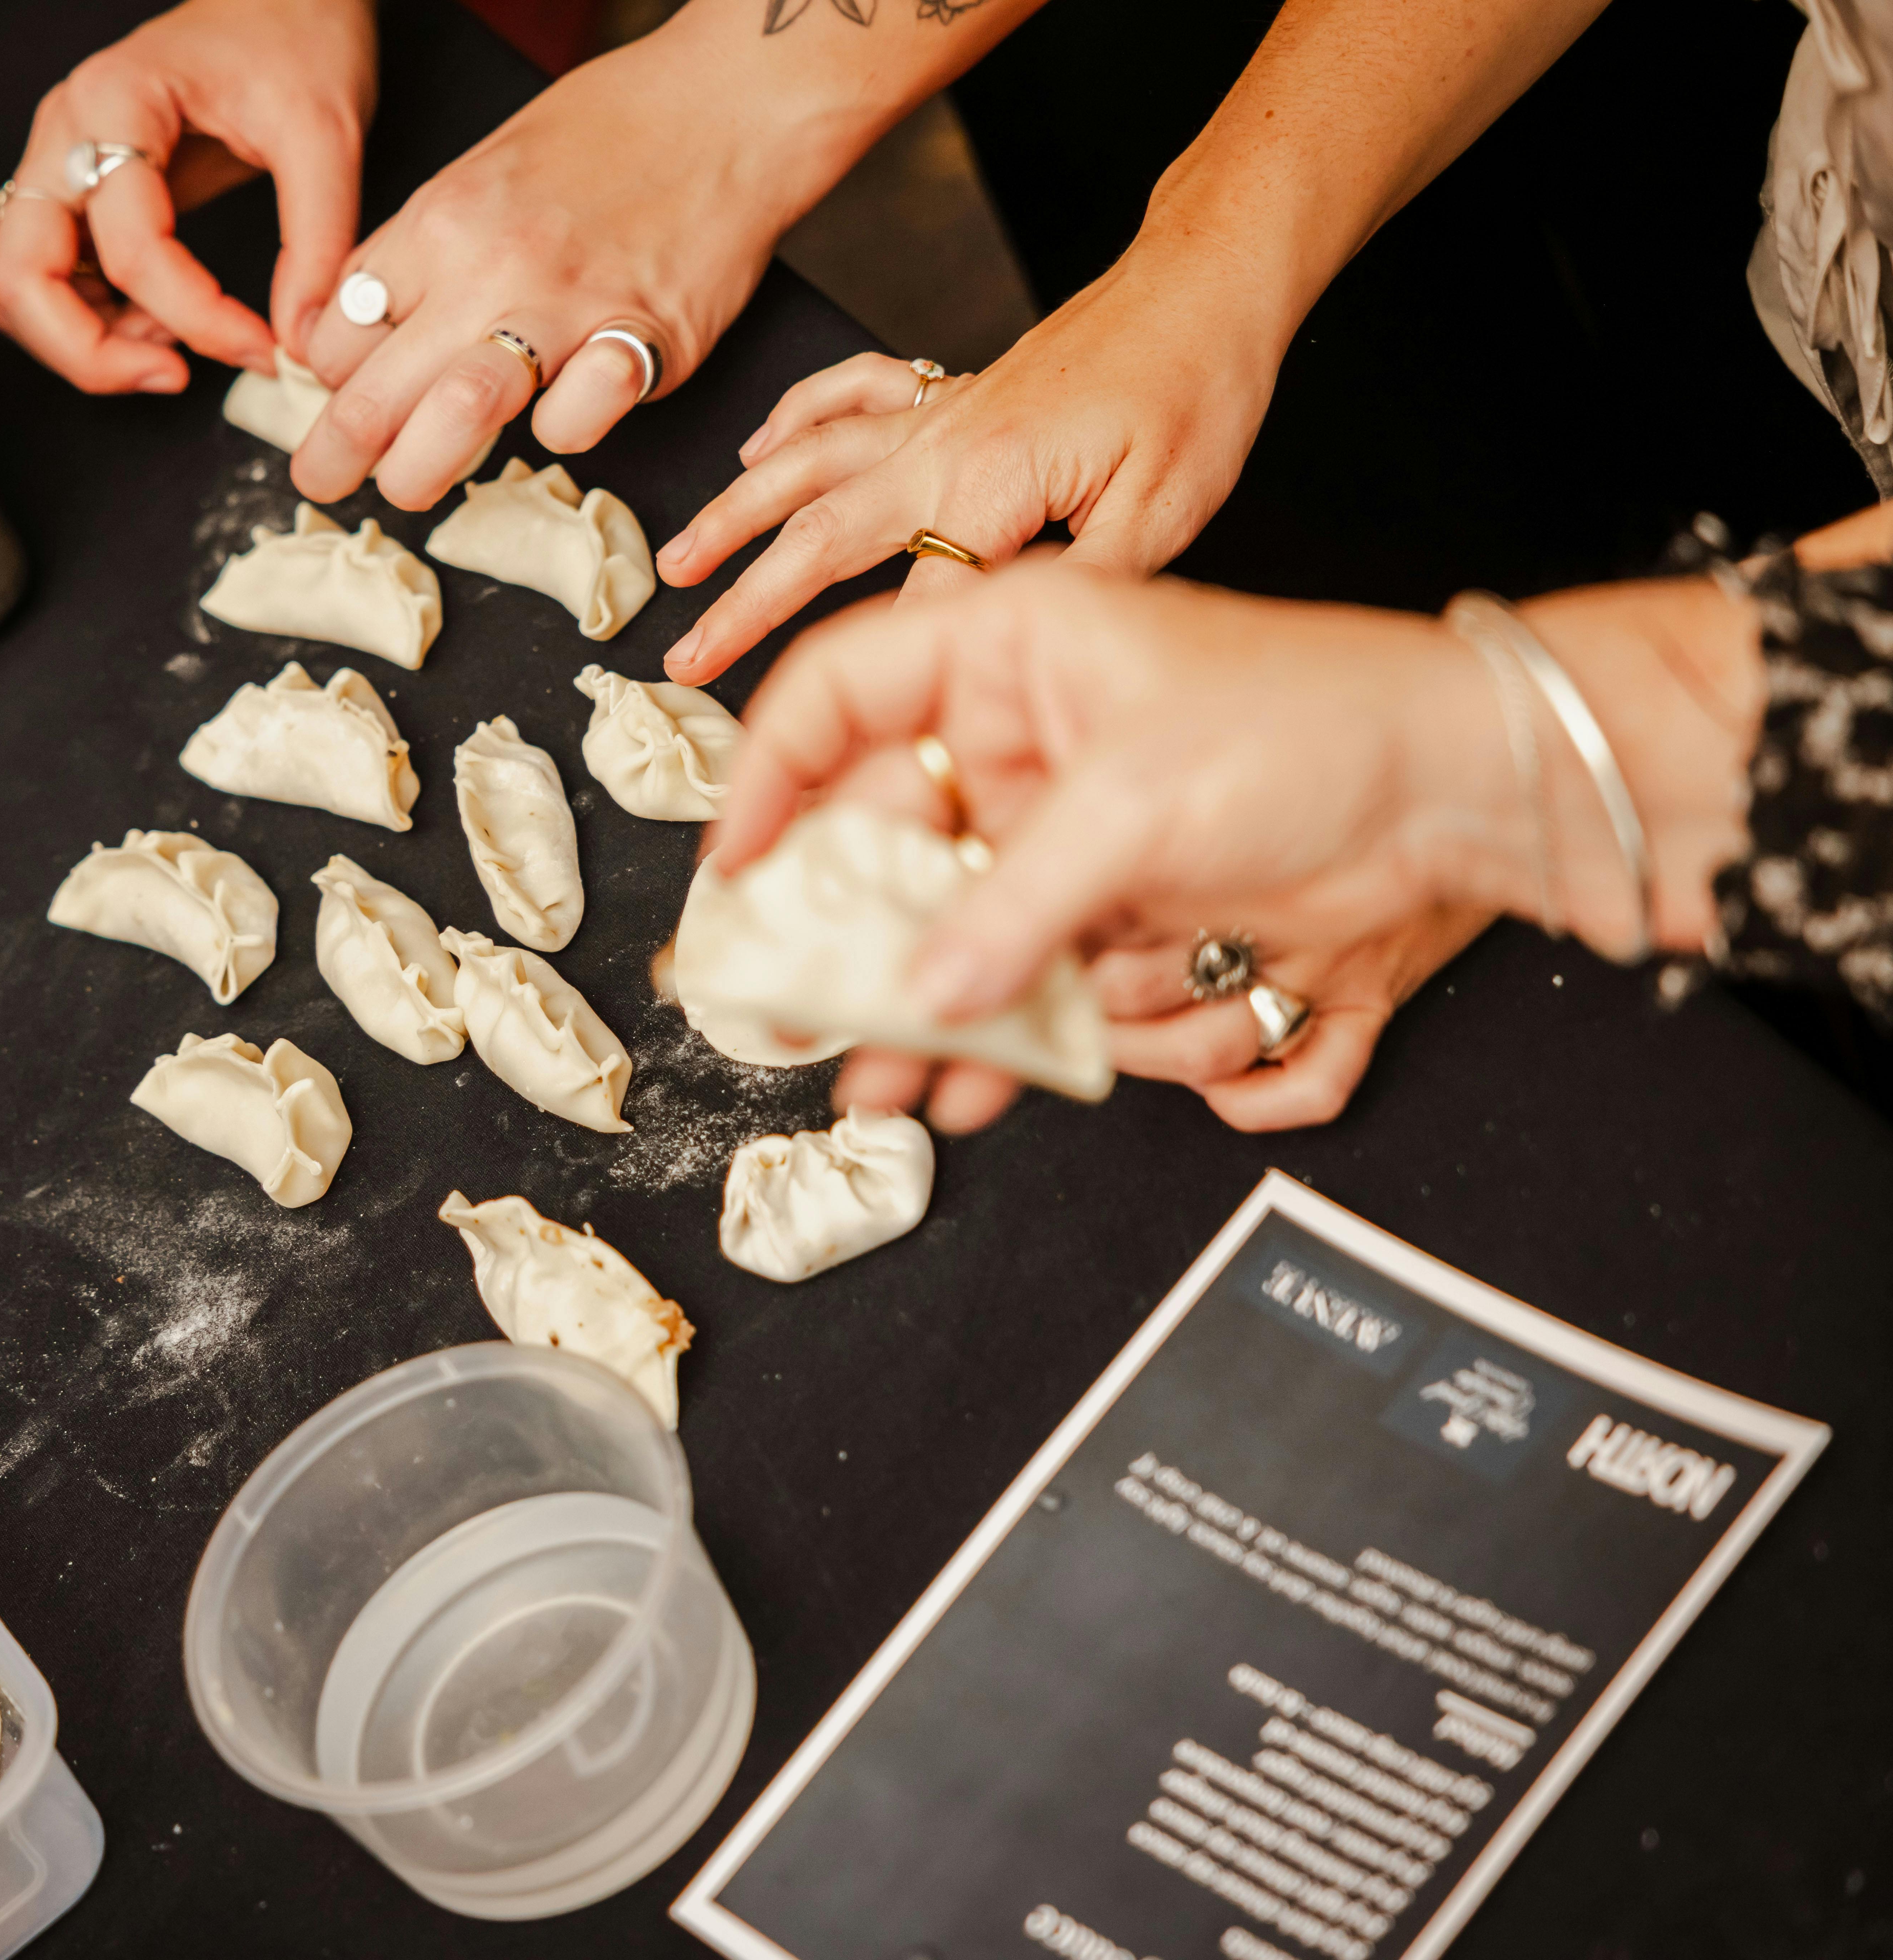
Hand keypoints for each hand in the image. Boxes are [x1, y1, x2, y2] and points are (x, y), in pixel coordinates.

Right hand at [0, 0, 376, 393]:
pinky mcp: (77, 197)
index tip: (261, 347)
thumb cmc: (292, 41)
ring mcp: (60, 167)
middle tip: (172, 375)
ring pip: (19, 289)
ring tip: (173, 354)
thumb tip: (303, 339)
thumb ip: (317, 240)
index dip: (195, 317)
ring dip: (84, 343)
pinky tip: (162, 328)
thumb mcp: (326, 133)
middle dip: (88, 351)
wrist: (282, 2)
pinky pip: (52, 282)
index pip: (127, 245)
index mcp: (112, 101)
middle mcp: (64, 135)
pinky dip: (94, 323)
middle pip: (19, 277)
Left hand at [290, 22, 820, 509]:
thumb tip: (360, 325)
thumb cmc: (610, 133)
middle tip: (324, 481)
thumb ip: (424, 251)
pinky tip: (568, 412)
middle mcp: (489, 265)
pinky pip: (576, 422)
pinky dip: (563, 431)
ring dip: (420, 472)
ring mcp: (567, 306)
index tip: (341, 397)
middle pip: (374, 393)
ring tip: (413, 487)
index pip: (341, 331)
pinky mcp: (644, 342)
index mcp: (439, 220)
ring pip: (459, 416)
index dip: (328, 379)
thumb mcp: (482, 171)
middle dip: (332, 459)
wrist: (728, 105)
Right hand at [653, 234, 1292, 682]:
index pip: (910, 606)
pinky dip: (792, 418)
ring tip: (675, 560)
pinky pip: (847, 394)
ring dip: (734, 511)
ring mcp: (936, 411)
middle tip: (683, 657)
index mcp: (989, 487)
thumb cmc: (1198, 390)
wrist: (1208, 285)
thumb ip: (1069, 588)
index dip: (872, 676)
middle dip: (743, 603)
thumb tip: (989, 645)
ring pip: (806, 462)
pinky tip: (755, 447)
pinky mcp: (949, 388)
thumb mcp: (1162, 515)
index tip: (828, 733)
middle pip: (818, 537)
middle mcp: (941, 445)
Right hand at [714, 561, 1760, 1118]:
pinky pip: (1031, 971)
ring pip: (953, 924)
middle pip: (884, 839)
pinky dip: (1015, 1028)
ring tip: (895, 1085)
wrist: (1459, 790)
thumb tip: (922, 990)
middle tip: (801, 1023)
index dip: (770, 780)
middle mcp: (1017, 734)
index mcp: (1004, 649)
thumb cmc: (1315, 725)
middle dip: (849, 942)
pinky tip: (989, 1077)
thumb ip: (1015, 903)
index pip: (835, 696)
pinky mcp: (1112, 898)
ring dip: (926, 1011)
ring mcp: (1061, 823)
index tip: (740, 873)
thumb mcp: (1138, 802)